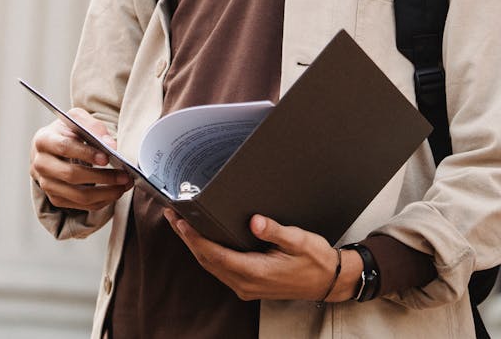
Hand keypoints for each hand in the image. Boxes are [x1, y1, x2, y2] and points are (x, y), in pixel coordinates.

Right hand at [30, 109, 133, 211]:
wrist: (52, 148)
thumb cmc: (67, 131)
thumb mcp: (77, 119)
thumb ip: (93, 126)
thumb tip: (111, 145)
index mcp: (43, 140)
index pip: (64, 147)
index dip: (86, 153)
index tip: (107, 157)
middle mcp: (40, 164)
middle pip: (71, 175)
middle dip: (102, 177)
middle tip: (124, 175)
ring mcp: (46, 184)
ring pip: (78, 195)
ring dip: (106, 193)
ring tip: (124, 185)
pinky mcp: (55, 199)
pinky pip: (81, 206)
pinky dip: (102, 201)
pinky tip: (115, 192)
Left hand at [164, 211, 357, 302]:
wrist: (329, 282)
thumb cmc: (316, 260)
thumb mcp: (299, 240)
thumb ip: (275, 231)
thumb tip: (254, 221)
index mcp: (255, 272)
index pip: (215, 254)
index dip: (194, 237)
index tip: (180, 221)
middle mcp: (246, 283)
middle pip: (207, 259)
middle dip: (187, 237)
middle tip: (171, 214)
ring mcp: (246, 286)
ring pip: (211, 265)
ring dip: (194, 245)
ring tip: (180, 223)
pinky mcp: (248, 284)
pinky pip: (219, 268)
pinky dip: (206, 252)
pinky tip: (201, 239)